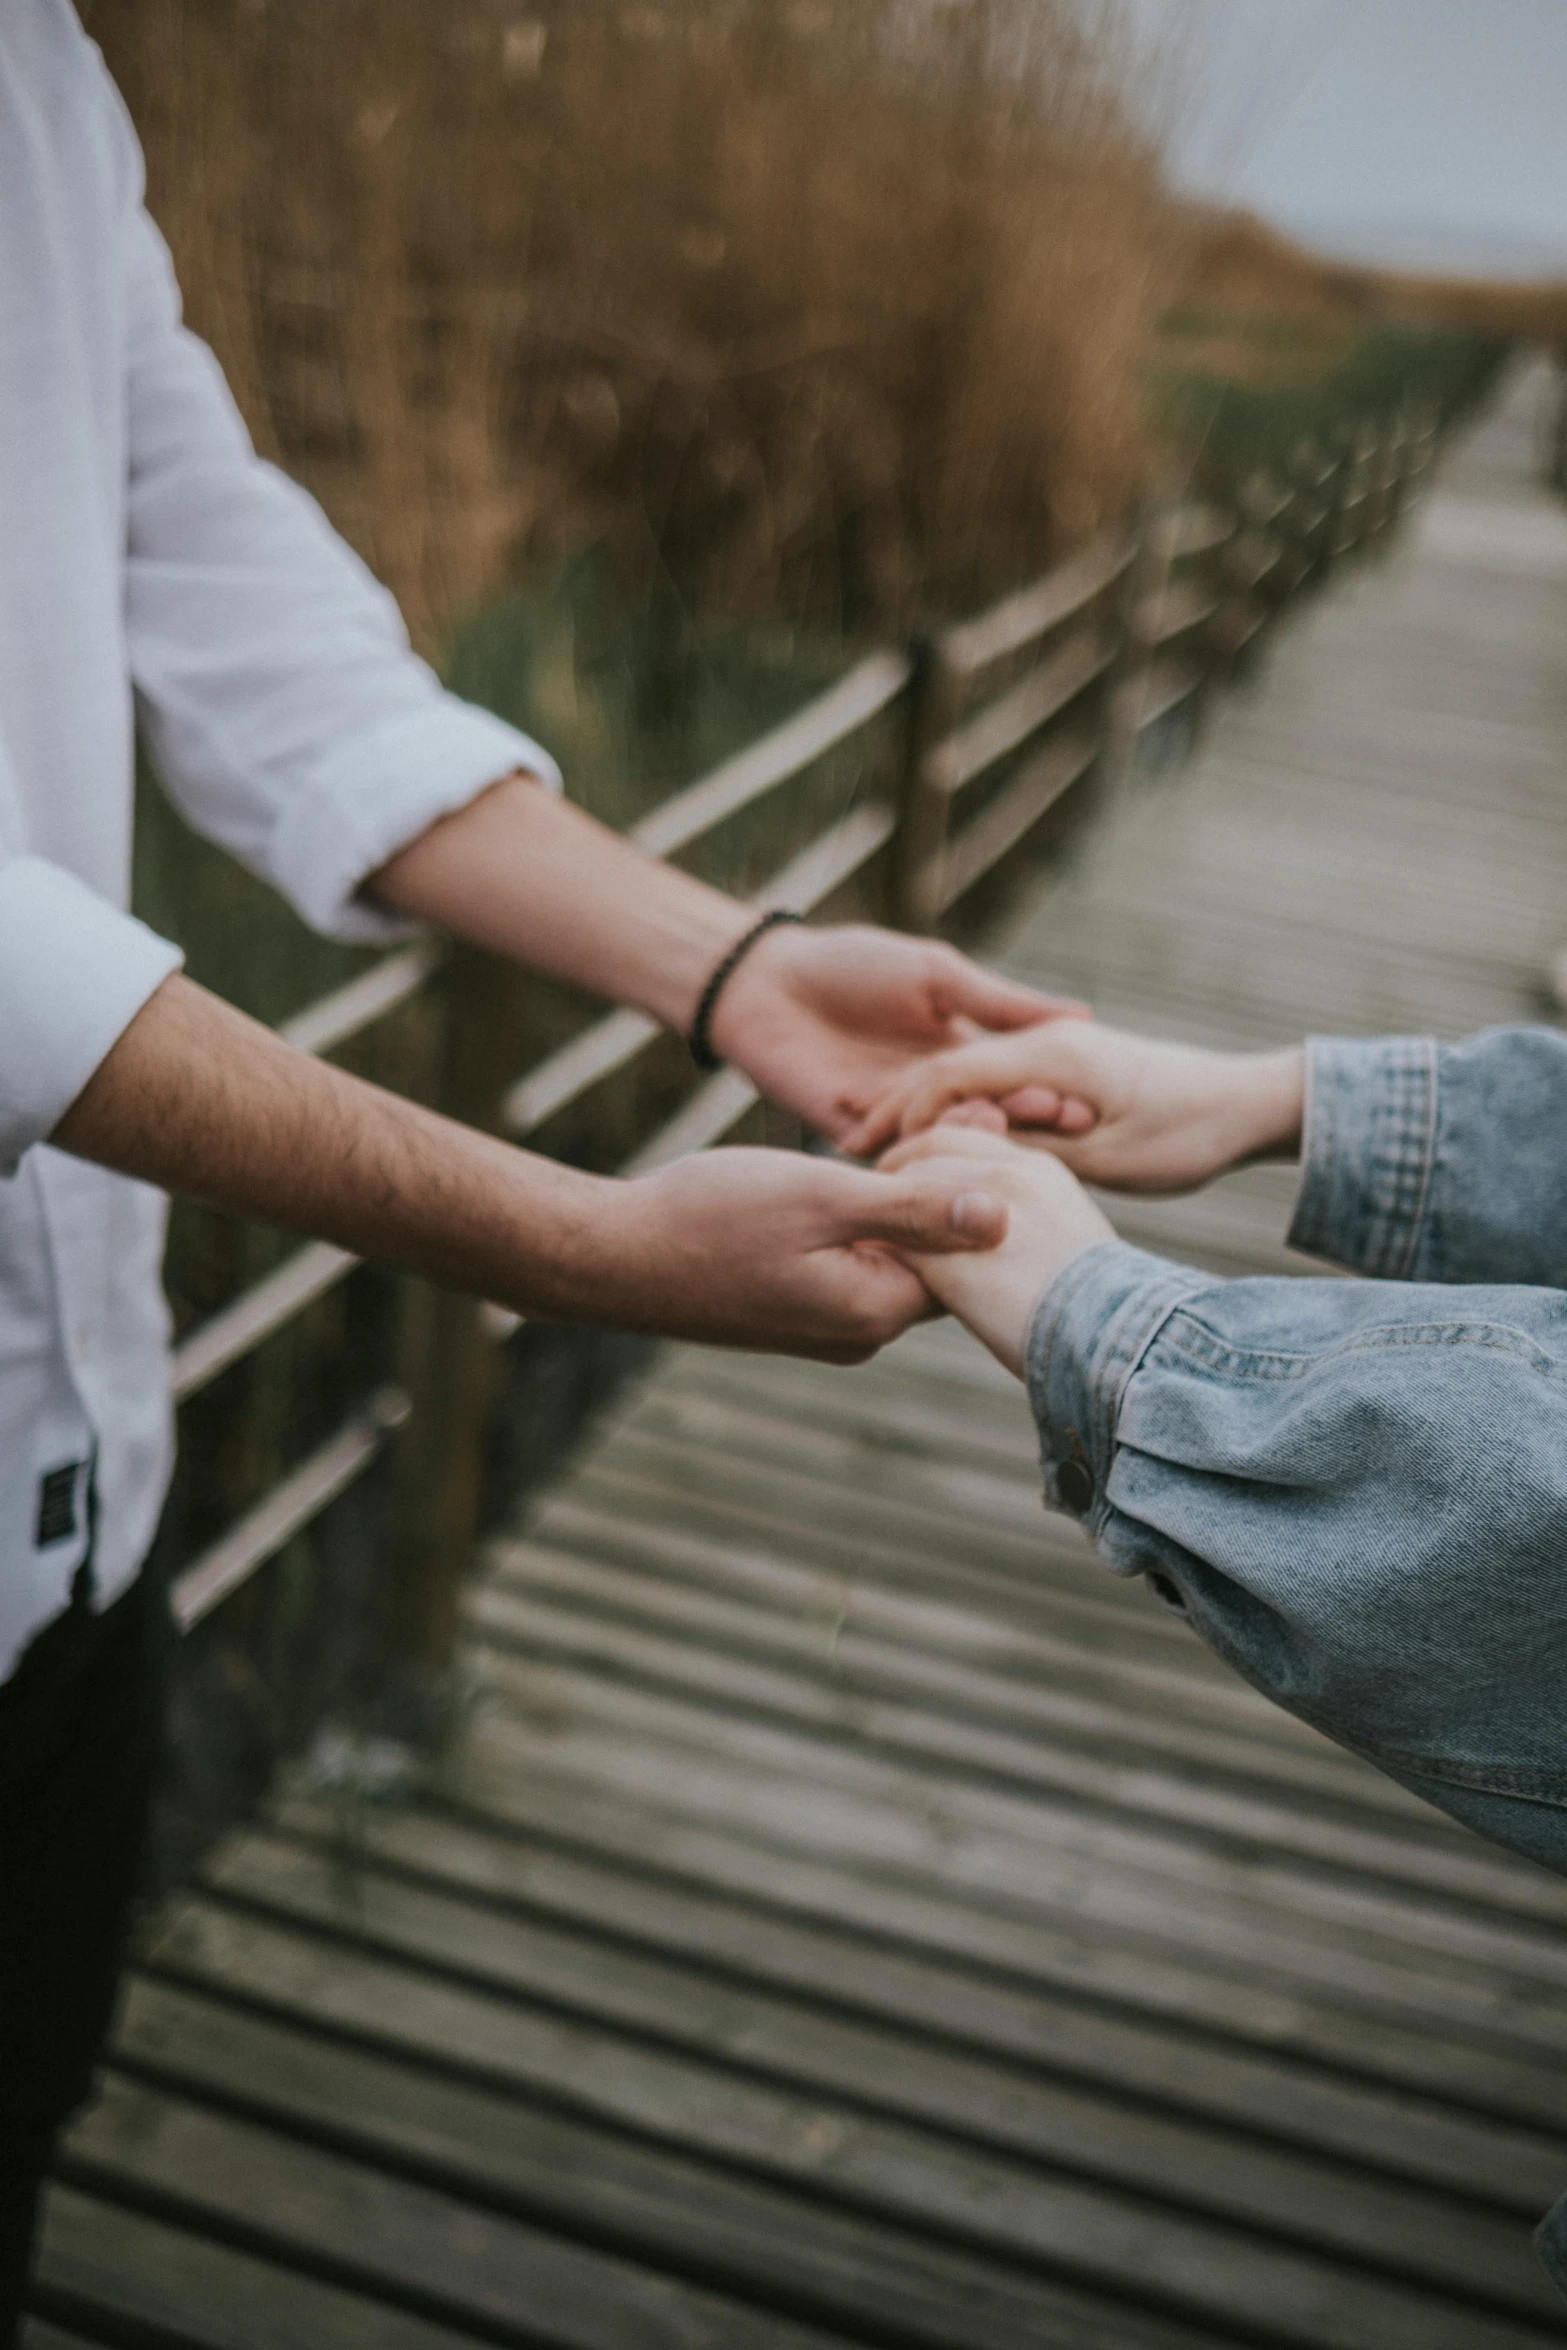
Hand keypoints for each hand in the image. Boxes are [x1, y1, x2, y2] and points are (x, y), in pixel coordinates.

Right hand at [564, 1146, 1009, 1363]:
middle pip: (941, 1255)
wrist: (612, 1255)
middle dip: (954, 1186)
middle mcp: (860, 1330)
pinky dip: (868, 1214)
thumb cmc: (708, 1218)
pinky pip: (858, 1256)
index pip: (971, 1255)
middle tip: (968, 1114)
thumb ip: (913, 1210)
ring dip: (910, 1195)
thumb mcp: (821, 1198)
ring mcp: (827, 1321)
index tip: (986, 1119)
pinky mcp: (798, 1303)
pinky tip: (860, 1166)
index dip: (985, 1183)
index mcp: (875, 1311)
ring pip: (899, 1251)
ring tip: (914, 1131)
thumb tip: (1005, 1218)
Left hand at [708, 921, 1090, 1142]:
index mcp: (963, 1057)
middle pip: (989, 1121)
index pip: (1017, 1086)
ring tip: (1006, 1134)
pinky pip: (891, 1158)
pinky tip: (943, 1153)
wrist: (767, 981)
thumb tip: (1081, 1016)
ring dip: (976, 1139)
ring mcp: (894, 1121)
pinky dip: (918, 1155)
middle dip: (1025, 1125)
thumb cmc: (853, 964)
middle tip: (1063, 1130)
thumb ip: (998, 1004)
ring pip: (945, 1143)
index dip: (1049, 1096)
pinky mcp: (849, 1137)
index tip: (1086, 1104)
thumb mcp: (937, 976)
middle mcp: (935, 1097)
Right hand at [848, 1020, 1304, 1194]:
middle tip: (849, 1158)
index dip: (900, 1119)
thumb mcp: (1108, 1159)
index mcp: (1051, 1056)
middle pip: (947, 1071)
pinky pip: (996, 1084)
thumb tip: (967, 1165)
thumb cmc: (1190, 1132)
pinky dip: (960, 1111)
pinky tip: (939, 1147)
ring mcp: (1056, 1048)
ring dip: (923, 1113)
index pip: (948, 1079)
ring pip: (967, 1076)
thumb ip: (1033, 1154)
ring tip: (879, 1156)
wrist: (1250, 1101)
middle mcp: (1047, 1041)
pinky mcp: (1067, 1064)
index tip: (864, 1161)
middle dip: (895, 1112)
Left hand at [877, 1127, 1112, 1375]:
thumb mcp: (1073, 1240)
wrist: (1112, 1338)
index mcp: (1037, 1168)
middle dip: (896, 1173)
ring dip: (884, 1212)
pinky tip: (878, 1268)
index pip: (961, 1134)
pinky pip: (897, 1240)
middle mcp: (1008, 1177)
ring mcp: (978, 1213)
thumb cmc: (1101, 1307)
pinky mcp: (951, 1258)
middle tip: (879, 1205)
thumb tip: (999, 1230)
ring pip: (905, 1188)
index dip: (928, 1154)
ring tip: (873, 1238)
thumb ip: (1030, 1218)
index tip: (912, 1179)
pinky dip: (882, 1251)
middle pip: (926, 1151)